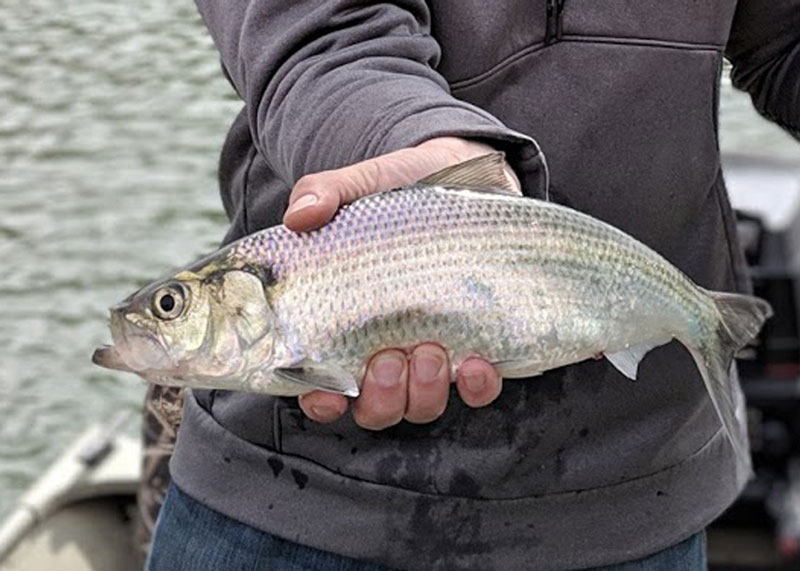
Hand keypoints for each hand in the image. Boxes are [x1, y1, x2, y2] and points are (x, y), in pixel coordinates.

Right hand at [285, 137, 513, 428]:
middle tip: (385, 357)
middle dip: (379, 397)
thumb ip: (324, 194)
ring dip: (421, 391)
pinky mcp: (478, 344)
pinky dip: (476, 387)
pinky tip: (476, 363)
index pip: (322, 383)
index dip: (320, 401)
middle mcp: (387, 348)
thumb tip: (299, 216)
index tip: (326, 395)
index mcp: (347, 323)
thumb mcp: (359, 185)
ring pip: (421, 406)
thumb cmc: (400, 189)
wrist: (464, 174)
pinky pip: (477, 390)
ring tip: (428, 350)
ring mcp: (432, 351)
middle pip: (375, 408)